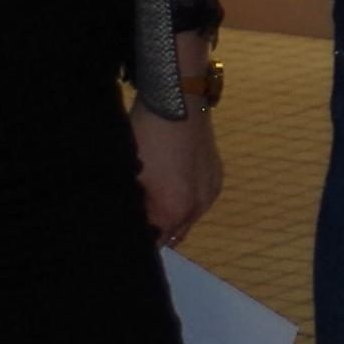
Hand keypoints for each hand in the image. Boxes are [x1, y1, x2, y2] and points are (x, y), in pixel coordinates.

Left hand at [132, 98, 220, 245]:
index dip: (139, 239)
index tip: (126, 229)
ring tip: (153, 195)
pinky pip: (198, 200)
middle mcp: (199, 207)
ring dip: (171, 214)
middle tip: (137, 213)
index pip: (154, 243)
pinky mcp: (217, 175)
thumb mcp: (131, 175)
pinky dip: (185, 199)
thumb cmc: (148, 138)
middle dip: (156, 229)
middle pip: (173, 235)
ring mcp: (211, 190)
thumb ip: (133, 208)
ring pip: (187, 217)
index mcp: (176, 211)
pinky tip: (171, 181)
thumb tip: (129, 224)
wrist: (178, 99)